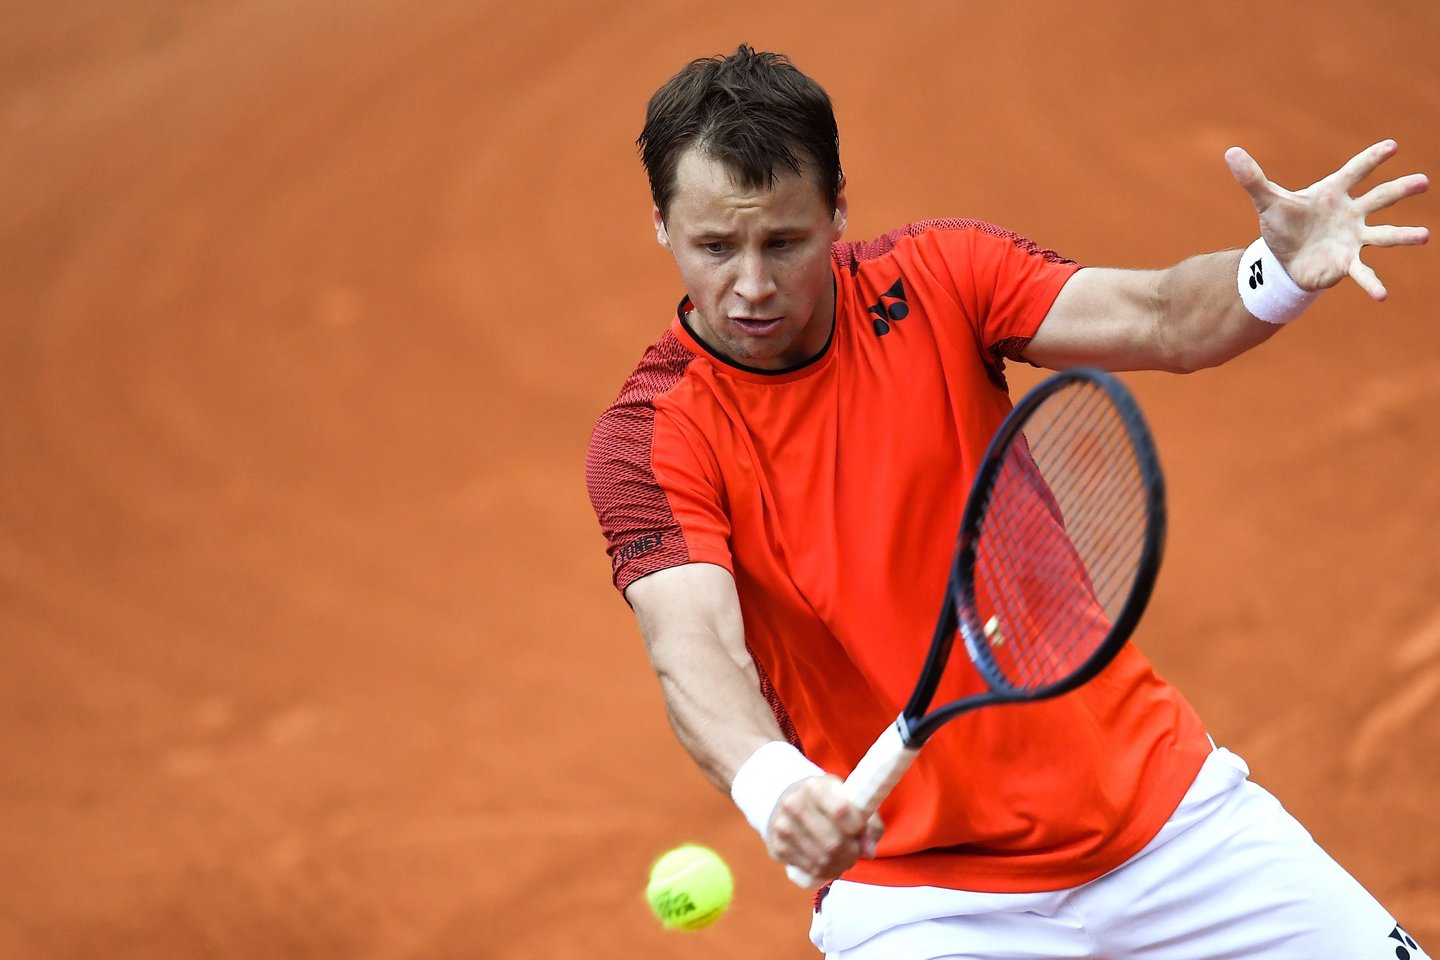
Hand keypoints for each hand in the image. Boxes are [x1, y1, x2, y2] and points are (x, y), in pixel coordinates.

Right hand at [764, 775, 883, 883]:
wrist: (789, 801)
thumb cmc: (827, 801)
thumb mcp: (849, 799)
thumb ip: (868, 822)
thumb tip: (868, 851)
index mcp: (814, 787)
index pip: (841, 810)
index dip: (856, 826)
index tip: (859, 830)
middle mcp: (794, 804)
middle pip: (833, 842)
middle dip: (851, 852)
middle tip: (856, 851)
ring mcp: (782, 827)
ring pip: (822, 860)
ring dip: (840, 865)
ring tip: (844, 858)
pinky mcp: (777, 847)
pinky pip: (810, 869)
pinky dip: (825, 871)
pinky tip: (829, 863)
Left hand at [1225, 139, 1428, 299]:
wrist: (1282, 260)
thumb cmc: (1282, 225)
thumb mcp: (1267, 201)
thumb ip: (1252, 178)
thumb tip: (1230, 152)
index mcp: (1334, 193)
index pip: (1355, 171)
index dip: (1372, 159)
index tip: (1392, 146)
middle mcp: (1351, 213)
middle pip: (1380, 198)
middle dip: (1400, 190)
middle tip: (1423, 181)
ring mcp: (1353, 238)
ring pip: (1383, 234)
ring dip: (1403, 235)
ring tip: (1424, 235)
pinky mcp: (1346, 263)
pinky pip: (1363, 272)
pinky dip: (1372, 283)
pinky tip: (1382, 296)